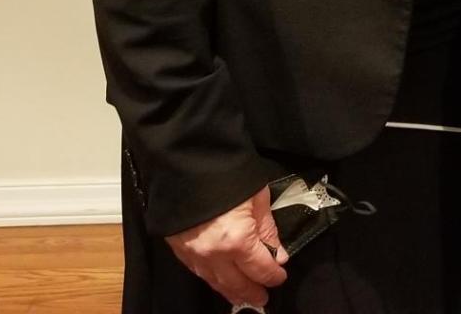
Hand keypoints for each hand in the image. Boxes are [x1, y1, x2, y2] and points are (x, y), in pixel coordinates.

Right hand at [165, 184, 286, 306]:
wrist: (187, 162)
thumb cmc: (227, 174)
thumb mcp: (258, 198)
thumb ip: (268, 230)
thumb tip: (278, 253)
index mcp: (238, 241)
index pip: (260, 269)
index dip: (273, 275)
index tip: (280, 276)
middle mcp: (214, 254)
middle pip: (237, 283)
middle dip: (252, 292)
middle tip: (263, 298)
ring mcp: (194, 254)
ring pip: (215, 282)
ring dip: (231, 290)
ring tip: (244, 296)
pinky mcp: (179, 250)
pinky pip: (199, 273)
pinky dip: (212, 279)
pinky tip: (220, 281)